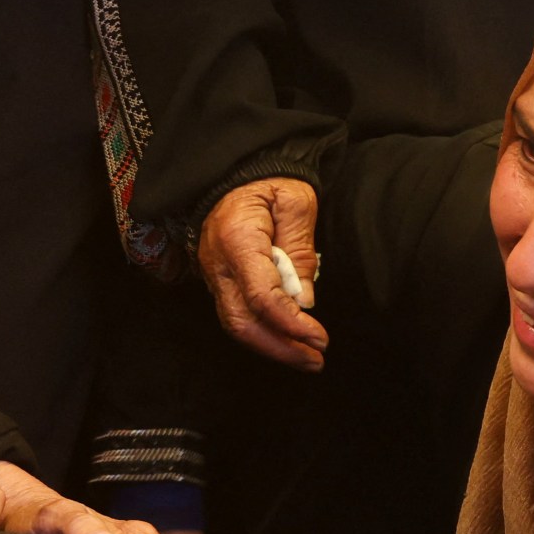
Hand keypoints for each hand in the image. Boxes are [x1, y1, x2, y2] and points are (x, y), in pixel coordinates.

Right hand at [196, 177, 327, 369]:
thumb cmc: (268, 182)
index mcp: (238, 241)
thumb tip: (304, 301)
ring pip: (235, 325)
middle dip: (280, 347)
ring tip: (306, 357)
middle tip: (315, 360)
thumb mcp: (296, 202)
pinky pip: (237, 315)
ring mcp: (214, 277)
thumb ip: (299, 251)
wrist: (234, 173)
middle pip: (241, 322)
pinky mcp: (219, 282)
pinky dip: (263, 333)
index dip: (291, 324)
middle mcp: (218, 266)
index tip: (320, 338)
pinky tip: (287, 340)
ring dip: (272, 346)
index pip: (261, 297)